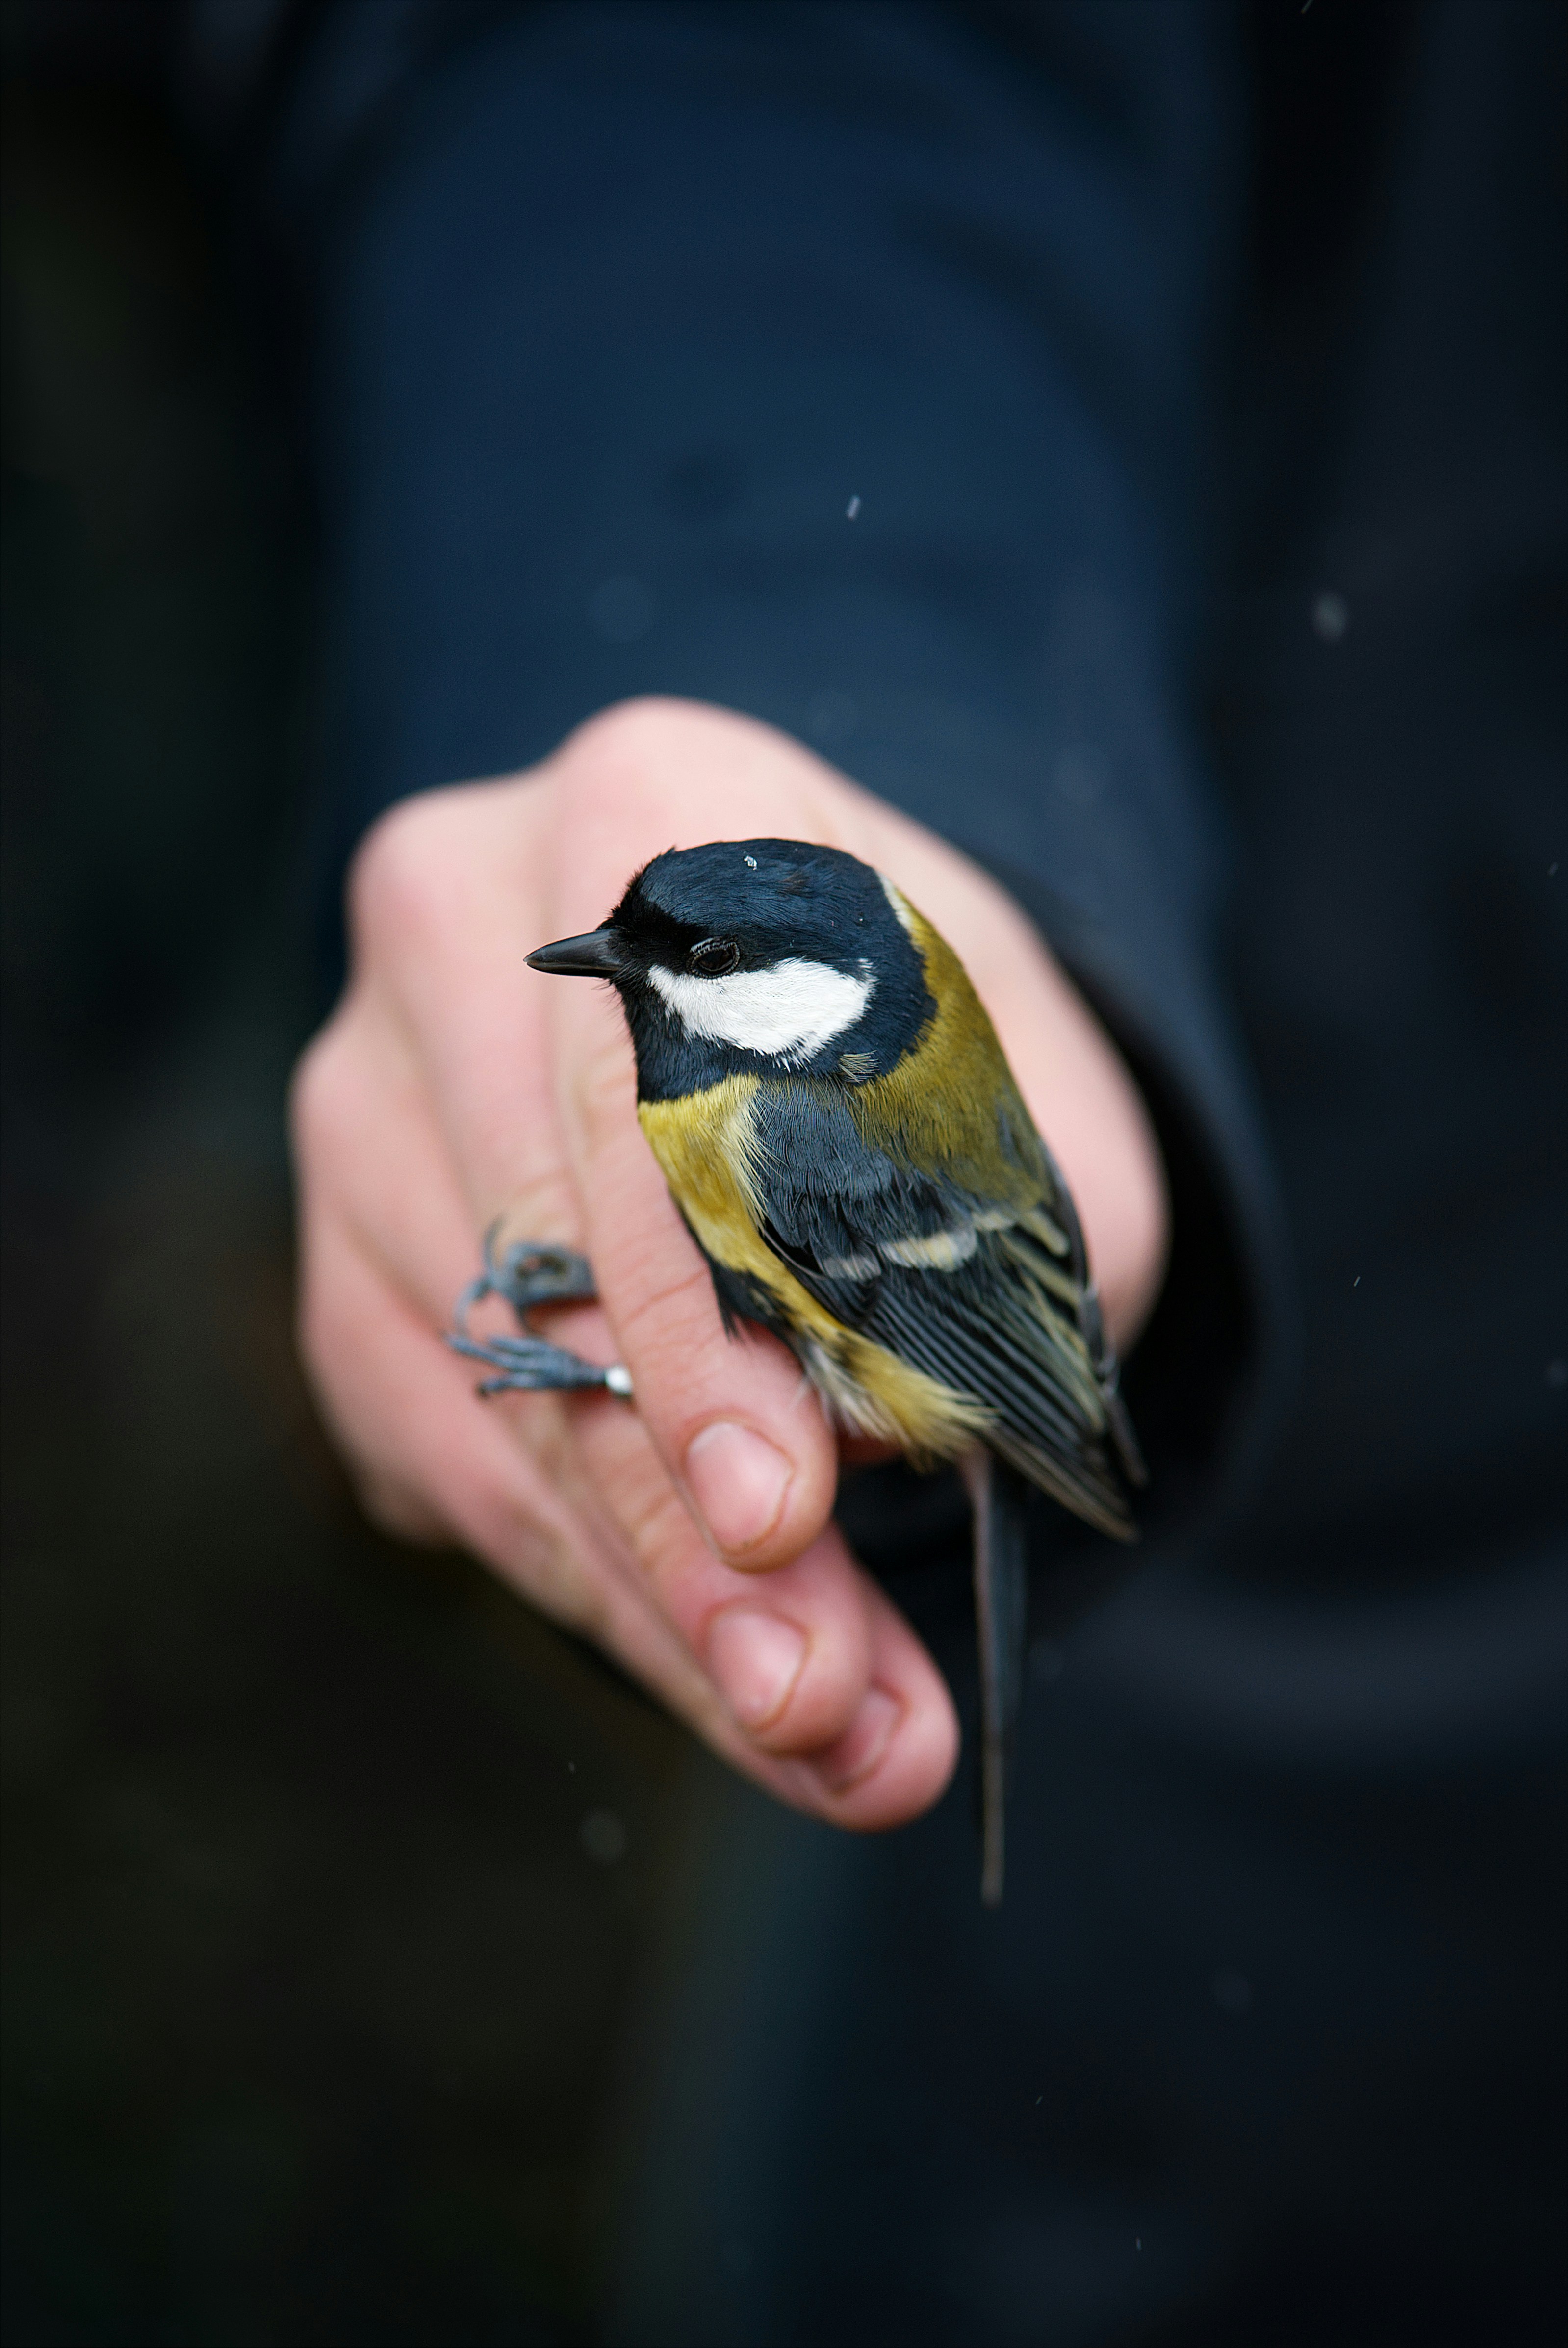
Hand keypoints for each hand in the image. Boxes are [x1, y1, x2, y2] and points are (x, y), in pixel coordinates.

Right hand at [291, 699, 1167, 1825]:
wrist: (784, 966)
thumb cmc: (908, 1018)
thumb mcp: (1023, 1072)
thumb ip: (1009, 1224)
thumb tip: (893, 1455)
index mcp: (644, 811)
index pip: (636, 1089)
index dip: (699, 1319)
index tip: (789, 1515)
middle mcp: (455, 927)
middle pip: (544, 1268)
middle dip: (688, 1520)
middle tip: (825, 1705)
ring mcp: (366, 1086)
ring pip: (482, 1391)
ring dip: (647, 1591)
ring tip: (817, 1731)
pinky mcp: (346, 1234)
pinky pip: (427, 1436)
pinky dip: (573, 1569)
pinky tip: (699, 1665)